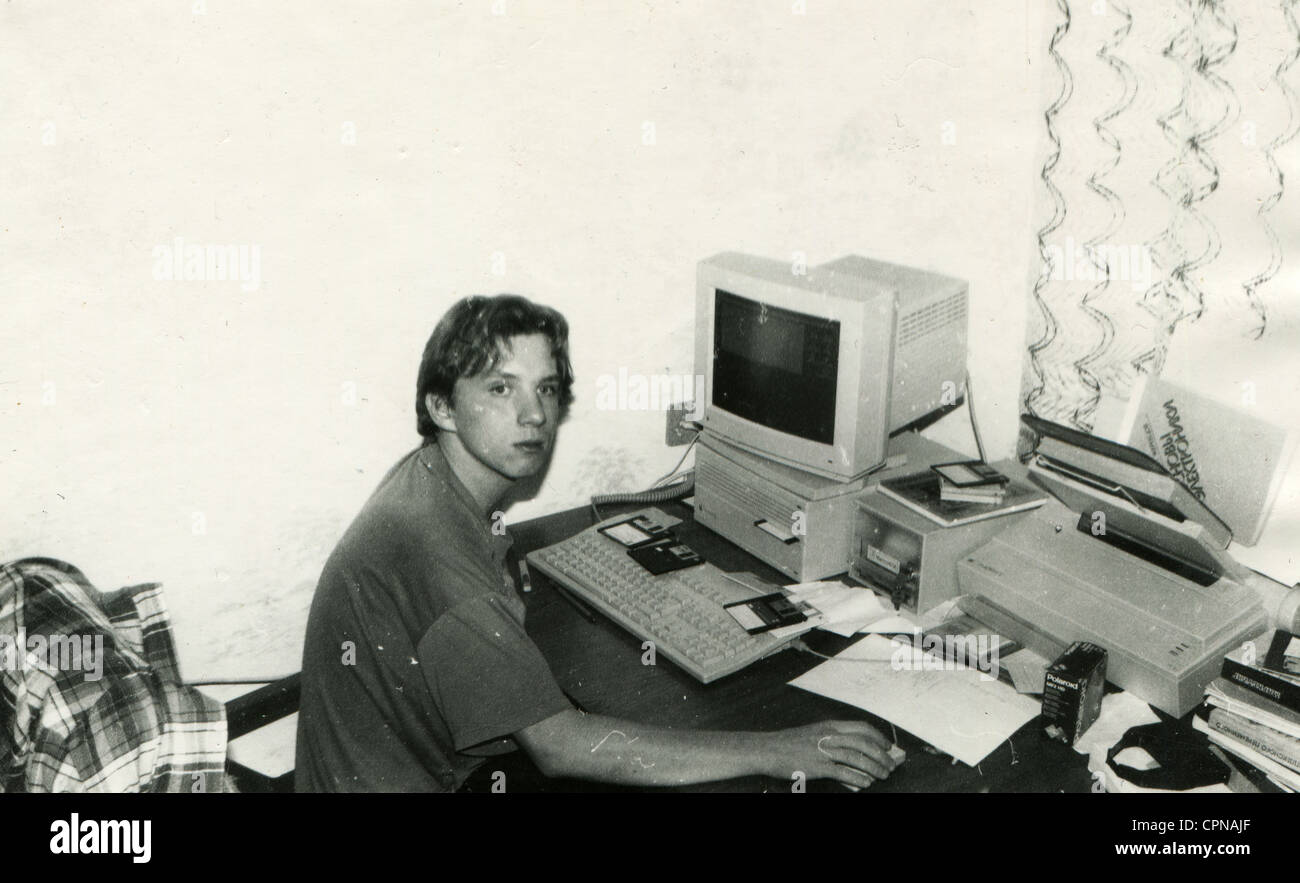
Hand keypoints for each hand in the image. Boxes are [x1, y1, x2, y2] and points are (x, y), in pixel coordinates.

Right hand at [765, 720, 902, 789]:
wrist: (767, 749)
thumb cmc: (789, 743)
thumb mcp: (813, 735)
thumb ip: (833, 742)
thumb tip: (853, 756)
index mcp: (830, 726)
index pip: (862, 728)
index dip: (878, 737)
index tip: (888, 746)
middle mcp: (830, 736)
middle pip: (864, 743)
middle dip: (882, 755)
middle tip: (890, 765)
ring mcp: (824, 751)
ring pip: (857, 758)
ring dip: (874, 767)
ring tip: (883, 775)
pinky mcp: (817, 766)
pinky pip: (843, 772)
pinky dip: (857, 778)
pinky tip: (865, 782)